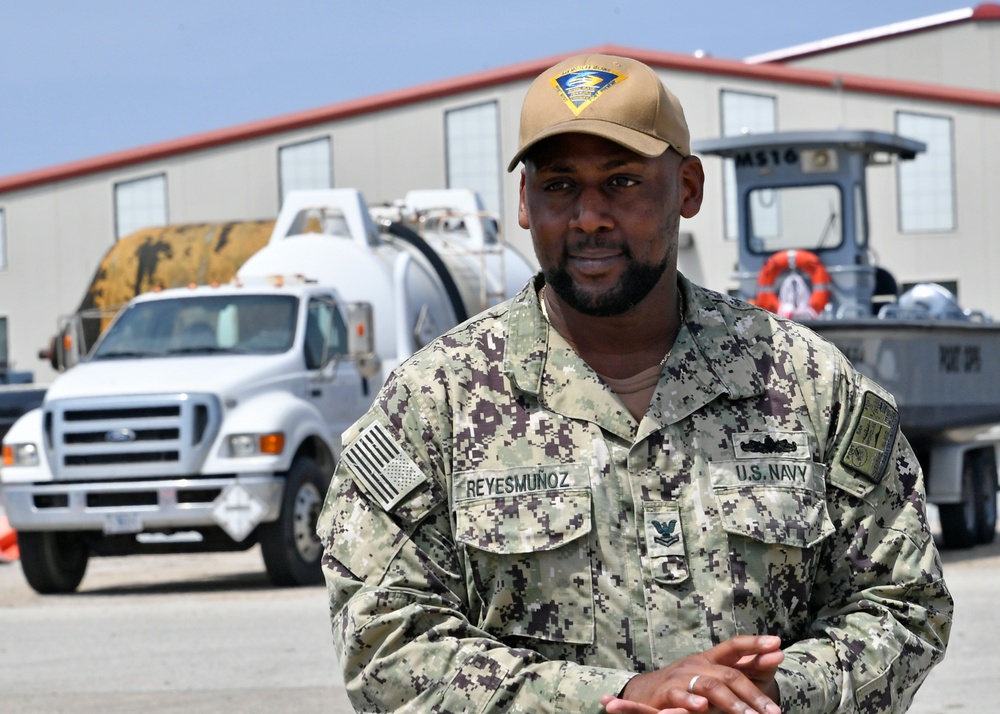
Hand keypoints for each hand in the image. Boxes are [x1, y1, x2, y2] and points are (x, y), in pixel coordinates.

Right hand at [600, 635, 782, 713]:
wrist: (642, 693)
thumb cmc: (685, 686)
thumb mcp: (712, 678)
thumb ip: (741, 670)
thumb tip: (777, 656)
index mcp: (709, 658)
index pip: (733, 646)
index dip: (754, 643)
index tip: (777, 643)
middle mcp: (696, 664)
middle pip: (728, 673)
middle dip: (753, 693)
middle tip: (772, 712)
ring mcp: (680, 677)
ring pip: (709, 685)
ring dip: (731, 703)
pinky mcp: (664, 693)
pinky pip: (679, 695)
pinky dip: (690, 701)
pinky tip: (702, 708)